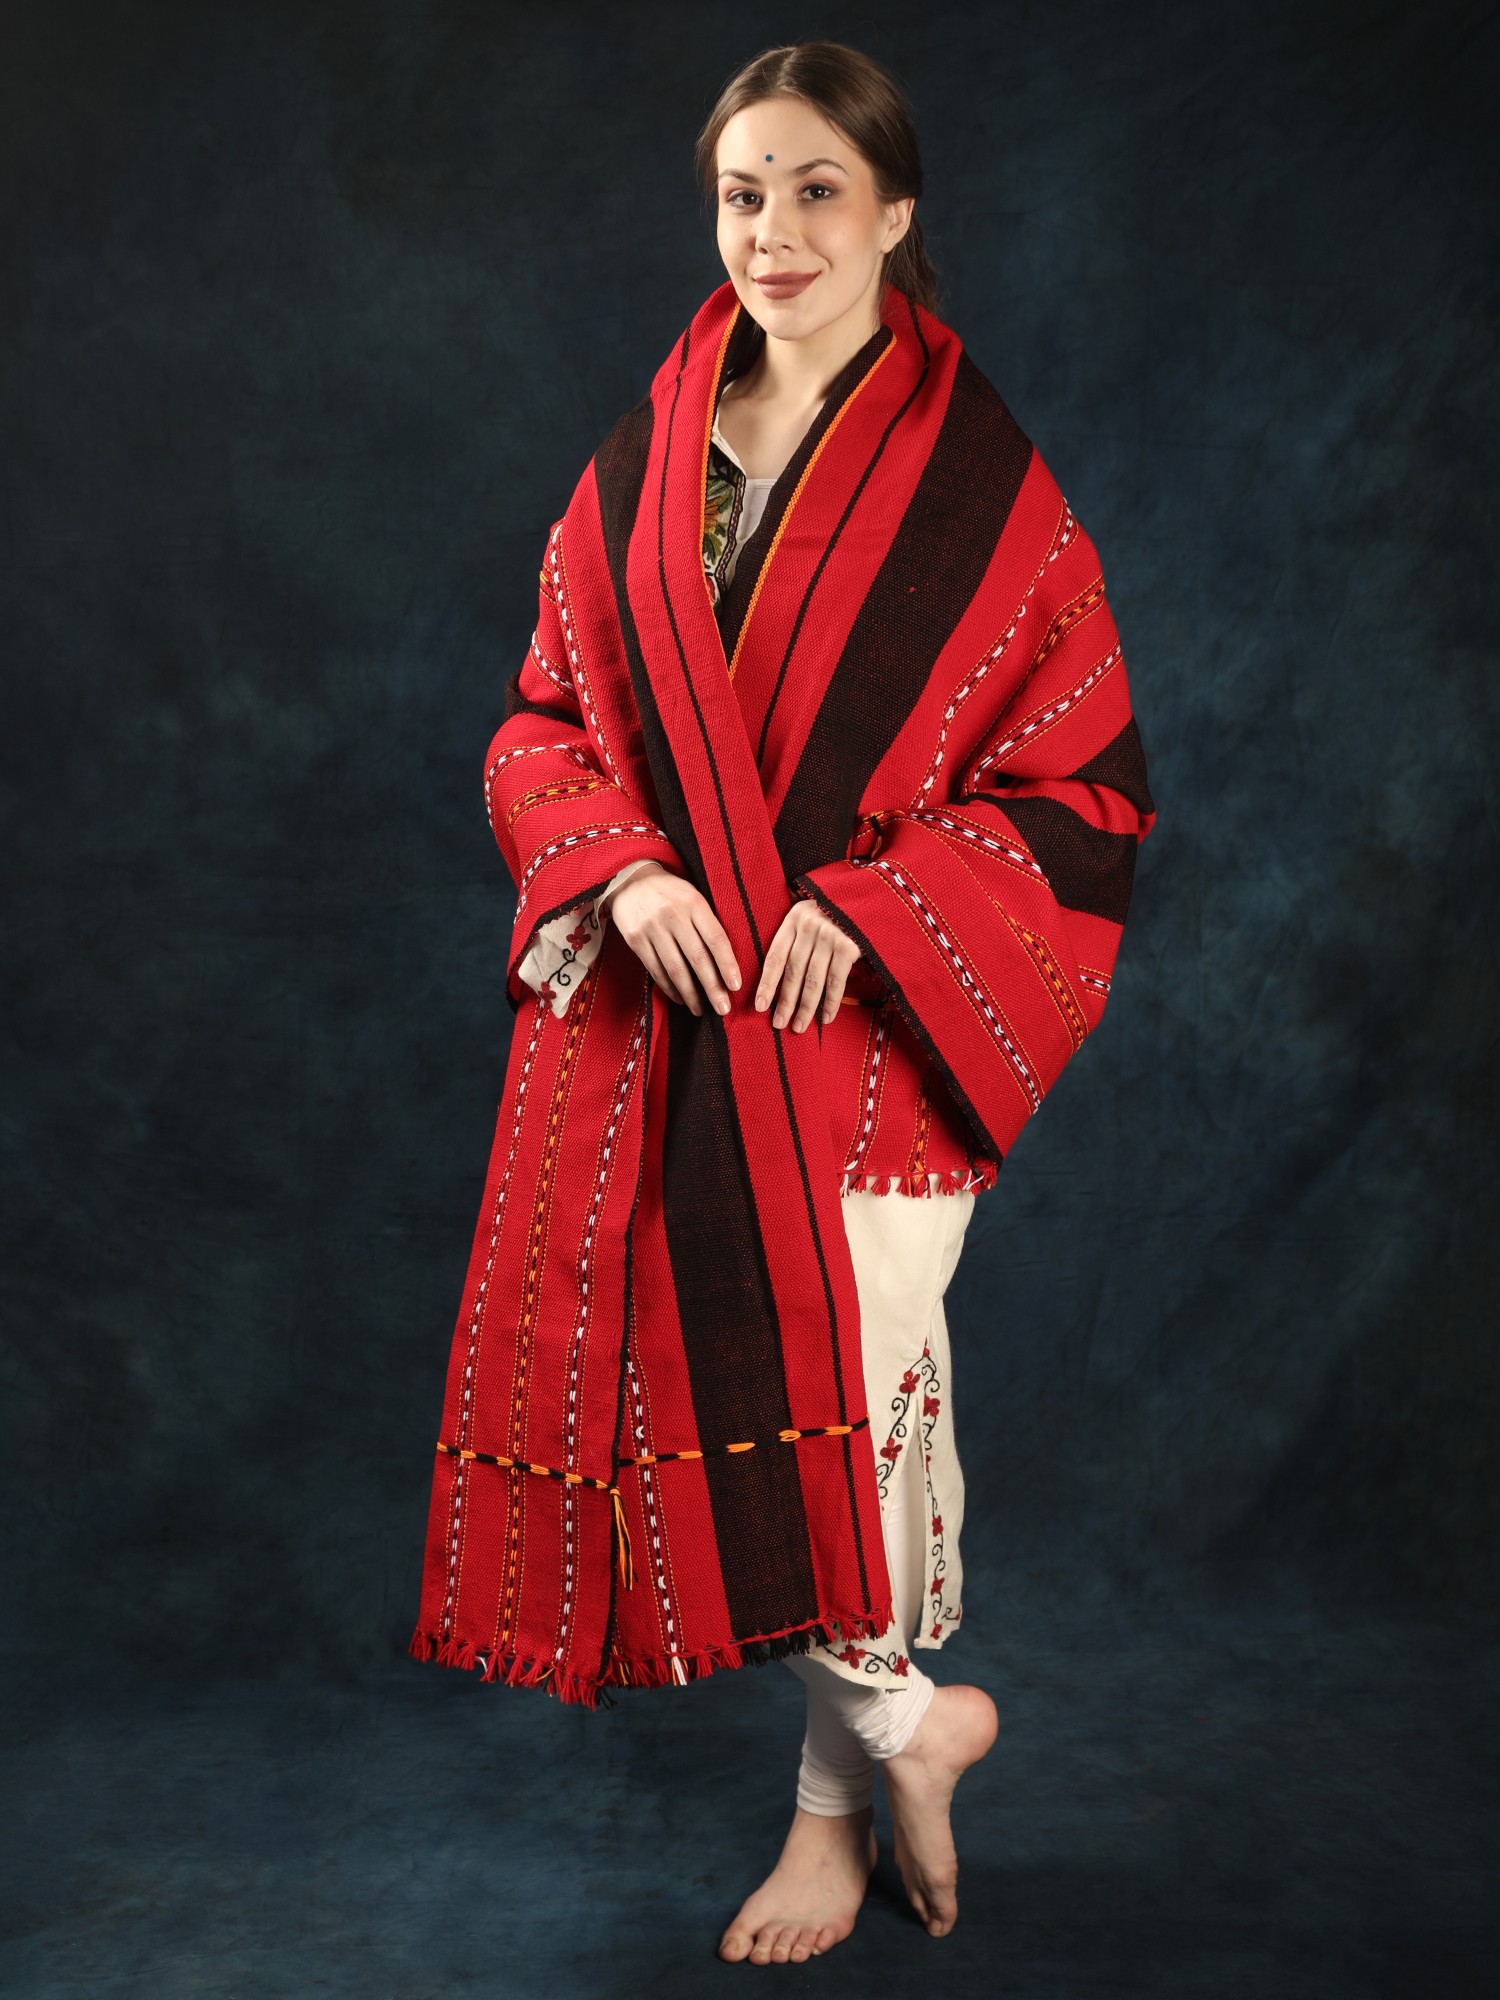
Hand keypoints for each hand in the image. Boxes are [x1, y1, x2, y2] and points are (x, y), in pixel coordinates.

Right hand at [607, 861, 741, 1016]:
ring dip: (690, 994)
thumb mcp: (693, 896)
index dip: (728, 965)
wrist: (630, 879)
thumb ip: (708, 922)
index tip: (736, 986)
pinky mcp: (635, 939)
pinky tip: (680, 998)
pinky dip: (669, 988)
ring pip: (676, 969)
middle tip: (724, 1008)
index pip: (716, 939)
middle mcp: (673, 916)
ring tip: (701, 1009)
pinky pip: (655, 970)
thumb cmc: (670, 892)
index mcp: (694, 903)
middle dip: (712, 987)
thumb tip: (728, 961)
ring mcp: (652, 928)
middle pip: (698, 958)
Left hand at [754, 895, 861, 1031]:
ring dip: (805, 1007)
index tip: (758, 1006)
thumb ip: (799, 939)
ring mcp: (830, 935)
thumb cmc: (842, 914)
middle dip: (784, 1001)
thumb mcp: (815, 916)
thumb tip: (782, 980)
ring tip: (799, 1027)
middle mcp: (810, 925)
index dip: (766, 983)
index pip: (775, 956)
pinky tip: (826, 1018)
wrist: (876, 900)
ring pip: (813, 980)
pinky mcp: (849, 946)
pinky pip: (836, 981)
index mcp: (795, 918)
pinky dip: (831, 1002)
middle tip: (778, 1024)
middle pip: (792, 971)